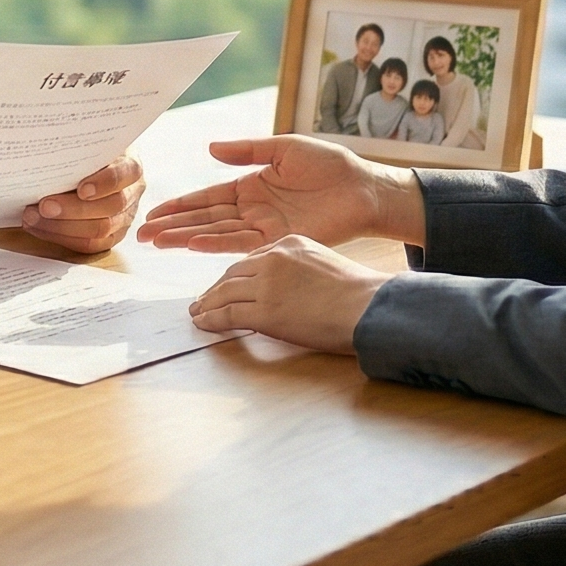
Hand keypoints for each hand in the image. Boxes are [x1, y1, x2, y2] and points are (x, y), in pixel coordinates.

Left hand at [20, 156, 144, 252]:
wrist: (94, 164)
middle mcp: (131, 194)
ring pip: (98, 231)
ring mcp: (123, 218)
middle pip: (110, 207)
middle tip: (43, 205)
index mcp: (130, 166)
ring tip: (32, 217)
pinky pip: (88, 245)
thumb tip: (43, 150)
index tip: (81, 189)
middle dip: (73, 209)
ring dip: (60, 226)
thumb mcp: (88, 142)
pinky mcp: (110, 237)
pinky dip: (60, 237)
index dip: (105, 183)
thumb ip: (76, 147)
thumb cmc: (86, 151)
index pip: (124, 175)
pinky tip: (39, 227)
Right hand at [136, 135, 421, 251]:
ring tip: (158, 241)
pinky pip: (242, 242)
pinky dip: (217, 243)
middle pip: (204, 219)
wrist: (365, 189)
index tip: (153, 213)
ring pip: (216, 233)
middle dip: (173, 226)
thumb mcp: (284, 148)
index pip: (206, 197)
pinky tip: (194, 244)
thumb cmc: (331, 166)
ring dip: (186, 237)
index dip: (179, 205)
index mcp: (250, 186)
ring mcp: (263, 227)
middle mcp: (252, 210)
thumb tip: (209, 147)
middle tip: (142, 235)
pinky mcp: (278, 239)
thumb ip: (247, 150)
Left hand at [188, 236, 388, 353]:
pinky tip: (202, 323)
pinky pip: (226, 314)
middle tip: (206, 298)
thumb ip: (302, 271)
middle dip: (217, 286)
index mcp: (289, 242)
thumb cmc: (360, 293)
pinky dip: (210, 319)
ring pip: (224, 291)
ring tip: (198, 311)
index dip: (237, 274)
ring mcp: (266, 284)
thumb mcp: (326, 265)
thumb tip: (293, 292)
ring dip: (207, 303)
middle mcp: (272, 258)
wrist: (368, 306)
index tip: (228, 283)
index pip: (252, 257)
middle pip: (234, 272)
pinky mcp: (262, 311)